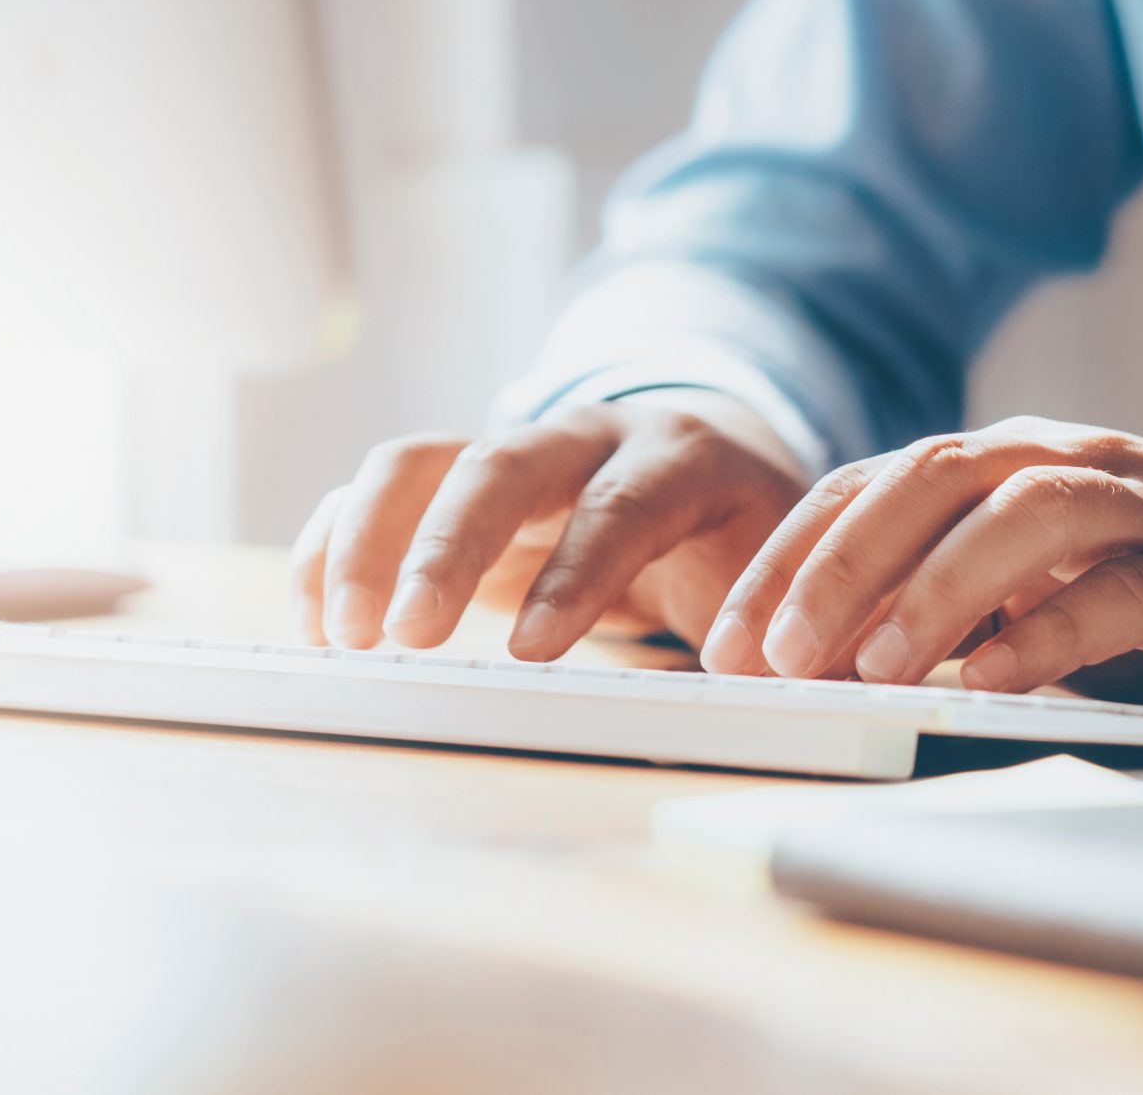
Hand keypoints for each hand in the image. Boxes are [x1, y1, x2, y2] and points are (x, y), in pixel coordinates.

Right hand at [291, 389, 809, 657]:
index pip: (625, 505)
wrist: (710, 451)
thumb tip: (831, 704)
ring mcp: (510, 448)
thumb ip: (791, 630)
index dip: (578, 571)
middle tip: (400, 637)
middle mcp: (586, 437)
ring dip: (367, 541)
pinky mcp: (454, 476)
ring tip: (340, 637)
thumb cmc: (743, 534)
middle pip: (502, 465)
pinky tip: (311, 619)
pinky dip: (334, 543)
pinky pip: (379, 490)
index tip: (534, 651)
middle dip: (446, 547)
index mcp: (681, 457)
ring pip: (421, 461)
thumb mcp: (783, 572)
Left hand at [696, 416, 1142, 720]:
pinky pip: (1123, 588)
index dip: (791, 554)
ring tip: (873, 669)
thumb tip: (824, 658)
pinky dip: (1049, 629)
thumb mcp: (1048, 585)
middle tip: (771, 654)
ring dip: (936, 588)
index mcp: (1016, 462)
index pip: (876, 484)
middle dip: (838, 563)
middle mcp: (1074, 460)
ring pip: (1023, 515)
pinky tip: (992, 681)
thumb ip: (957, 599)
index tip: (724, 638)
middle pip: (933, 476)